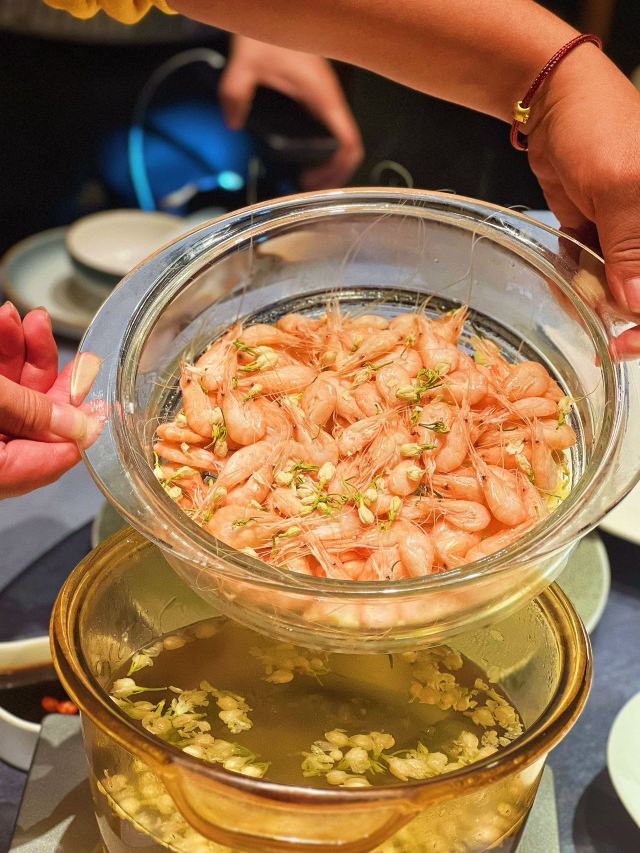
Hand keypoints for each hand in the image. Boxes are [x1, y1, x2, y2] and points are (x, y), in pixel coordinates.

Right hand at [0, 302, 101, 497]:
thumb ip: (33, 413)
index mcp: (6, 473)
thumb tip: (88, 425)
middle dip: (43, 364)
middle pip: (37, 412)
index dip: (86, 417)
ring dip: (17, 348)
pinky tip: (3, 323)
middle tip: (48, 329)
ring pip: (13, 390)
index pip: (62, 452)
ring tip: (16, 316)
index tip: (103, 386)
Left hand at [218, 35, 363, 189]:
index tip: (313, 182)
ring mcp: (326, 98)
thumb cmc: (270, 30)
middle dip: (334, 174)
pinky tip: (302, 156)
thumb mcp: (246, 60)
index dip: (337, 169)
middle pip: (349, 148)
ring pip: (342, 140)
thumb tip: (232, 124)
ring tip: (305, 179)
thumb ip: (235, 92)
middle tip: (305, 188)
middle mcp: (330, 101)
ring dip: (330, 163)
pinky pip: (331, 130)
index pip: (348, 142)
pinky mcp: (318, 95)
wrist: (279, 8)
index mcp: (323, 98)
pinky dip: (324, 149)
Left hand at [526, 44, 639, 358]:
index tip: (628, 345)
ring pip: (618, 286)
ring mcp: (627, 234)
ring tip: (576, 302)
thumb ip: (630, 245)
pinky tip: (563, 285)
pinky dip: (576, 281)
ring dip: (596, 301)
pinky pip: (591, 270)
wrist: (554, 104)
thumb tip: (636, 301)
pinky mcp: (599, 233)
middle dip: (625, 315)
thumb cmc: (599, 126)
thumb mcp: (620, 184)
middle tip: (603, 340)